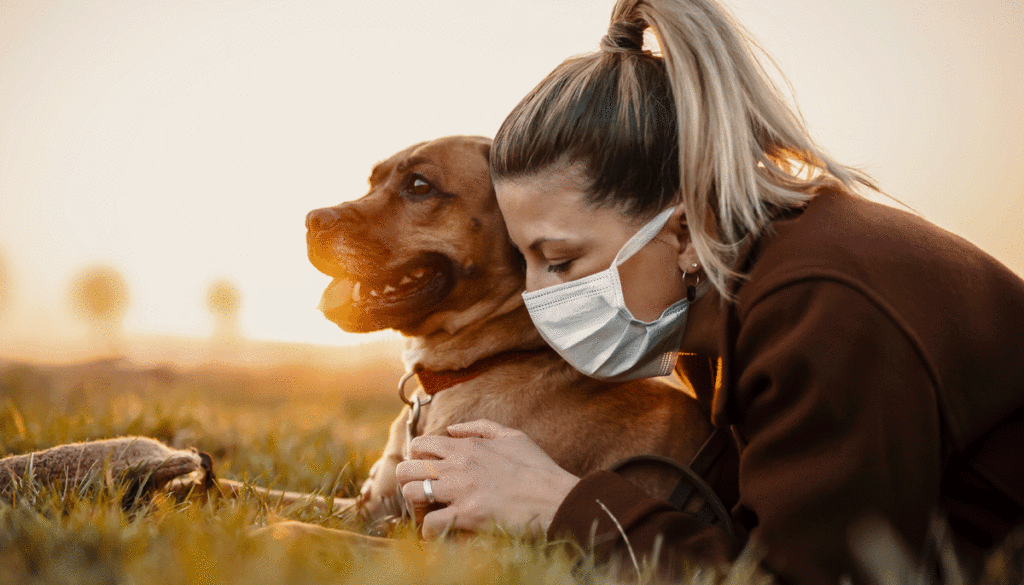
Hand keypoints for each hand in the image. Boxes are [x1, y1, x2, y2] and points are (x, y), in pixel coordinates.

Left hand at [395, 419, 579, 539]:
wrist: (557, 498)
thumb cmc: (538, 469)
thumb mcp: (513, 436)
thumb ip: (480, 427)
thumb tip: (452, 428)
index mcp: (467, 445)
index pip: (420, 445)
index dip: (417, 460)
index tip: (428, 472)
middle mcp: (458, 464)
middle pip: (406, 468)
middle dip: (409, 482)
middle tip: (423, 494)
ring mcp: (461, 489)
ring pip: (410, 492)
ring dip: (416, 506)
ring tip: (429, 513)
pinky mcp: (467, 514)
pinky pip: (429, 523)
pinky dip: (429, 531)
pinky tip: (440, 532)